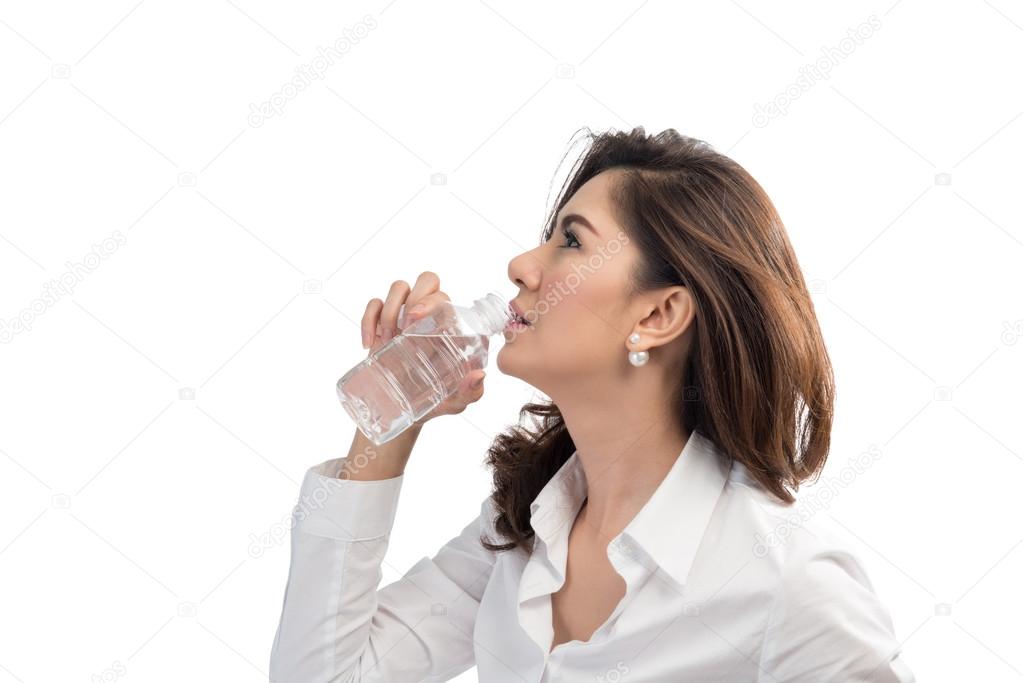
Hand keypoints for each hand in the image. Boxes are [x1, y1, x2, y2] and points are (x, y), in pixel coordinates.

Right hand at [360, 272, 487, 426]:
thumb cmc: (434, 402)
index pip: (449, 299)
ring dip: (391, 309)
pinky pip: (374, 304)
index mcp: (450, 328)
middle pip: (428, 280)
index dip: (434, 301)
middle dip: (416, 296)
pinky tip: (369, 344)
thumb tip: (478, 374)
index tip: (417, 321)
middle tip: (406, 326)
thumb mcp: (455, 401)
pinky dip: (368, 320)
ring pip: (400, 287)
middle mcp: (430, 317)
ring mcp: (406, 317)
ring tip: (388, 340)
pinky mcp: (382, 323)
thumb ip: (471, 392)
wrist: (400, 412)